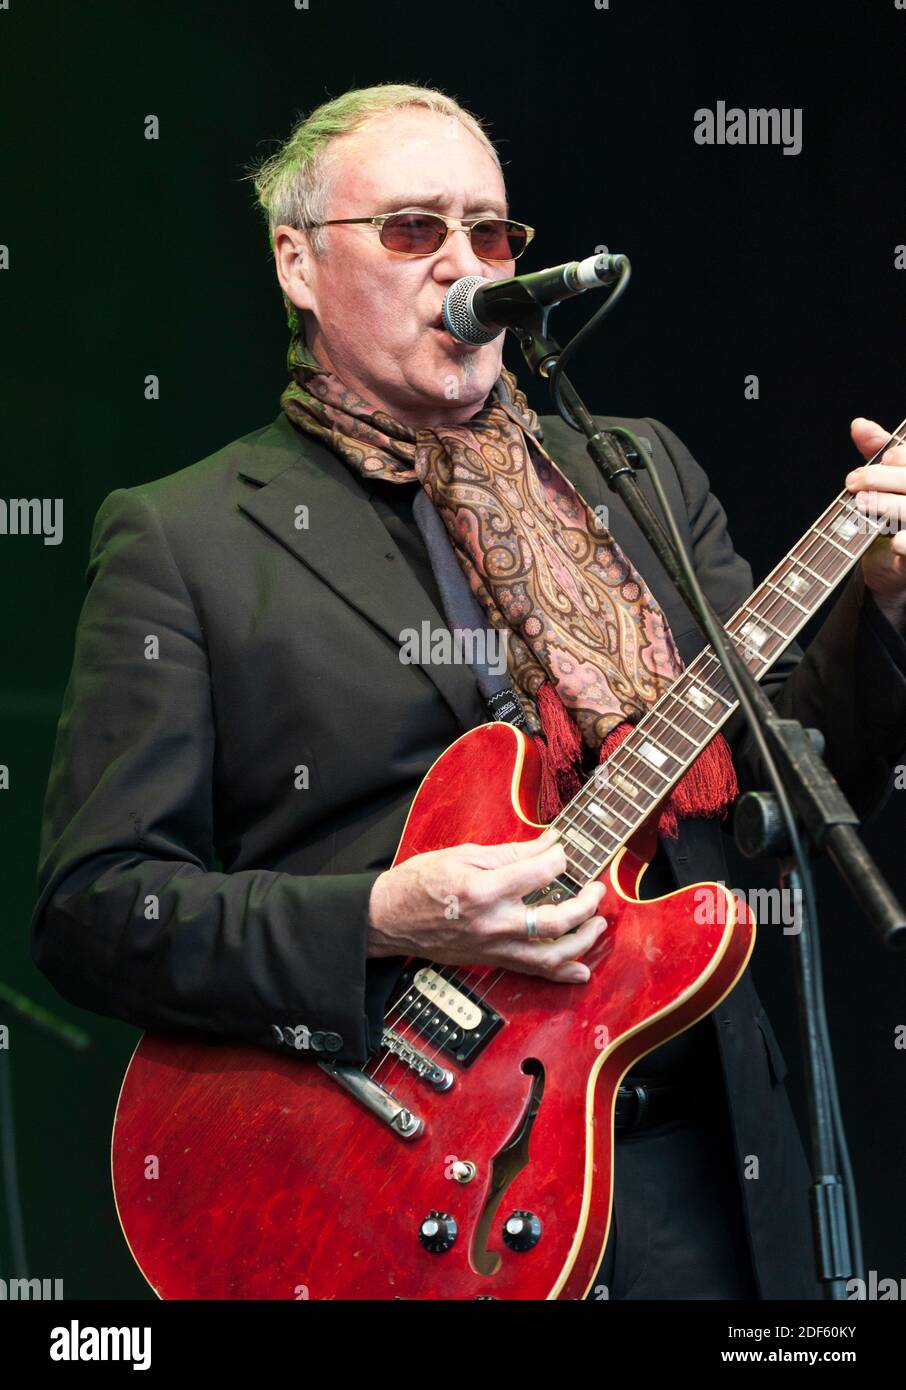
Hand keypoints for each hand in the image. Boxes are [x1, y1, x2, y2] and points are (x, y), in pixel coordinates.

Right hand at [367, 826, 607, 982]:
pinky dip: (561, 972)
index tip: (564, 851)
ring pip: (552, 954)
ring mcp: (494, 947)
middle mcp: (493, 923)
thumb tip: (548, 843)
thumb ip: (511, 852)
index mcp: (484, 889)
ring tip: (599, 924)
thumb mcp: (464, 854)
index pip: (540, 872)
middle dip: (586, 902)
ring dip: (583, 940)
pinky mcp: (492, 960)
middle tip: (596, 888)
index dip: (559, 858)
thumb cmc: (420, 882)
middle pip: (556, 919)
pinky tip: (581, 970)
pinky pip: (533, 971)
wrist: (388, 919)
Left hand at [846, 418, 905, 626]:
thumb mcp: (885, 480)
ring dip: (888, 504)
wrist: (894, 568)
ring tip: (861, 504)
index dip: (897, 457)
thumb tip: (858, 424)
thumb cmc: (892, 515)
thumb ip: (877, 451)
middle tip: (852, 482)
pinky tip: (894, 541)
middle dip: (881, 478)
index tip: (878, 462)